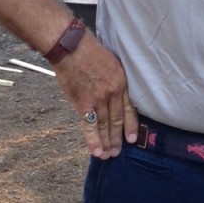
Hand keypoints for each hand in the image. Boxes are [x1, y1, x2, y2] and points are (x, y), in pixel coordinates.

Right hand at [57, 40, 136, 157]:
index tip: (131, 139)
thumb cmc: (90, 50)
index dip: (131, 126)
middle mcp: (113, 93)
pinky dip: (92, 139)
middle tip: (117, 153)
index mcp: (121, 82)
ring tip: (107, 155)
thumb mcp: (111, 62)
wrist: (72, 47)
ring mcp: (99, 99)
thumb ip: (114, 80)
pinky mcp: (83, 103)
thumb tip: (112, 95)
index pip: (129, 109)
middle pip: (117, 120)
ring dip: (106, 142)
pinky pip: (89, 125)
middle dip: (117, 138)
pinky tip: (95, 151)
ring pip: (105, 125)